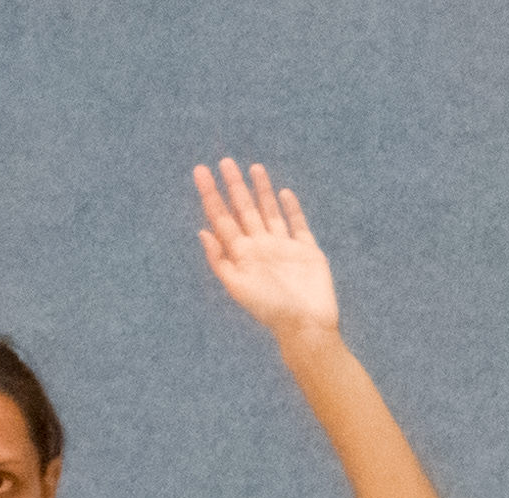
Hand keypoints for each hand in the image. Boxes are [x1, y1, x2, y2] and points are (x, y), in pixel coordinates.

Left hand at [193, 158, 337, 341]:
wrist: (306, 325)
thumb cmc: (270, 310)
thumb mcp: (238, 287)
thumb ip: (220, 260)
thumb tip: (202, 232)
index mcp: (241, 255)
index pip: (221, 219)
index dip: (210, 195)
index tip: (201, 172)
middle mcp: (260, 248)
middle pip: (244, 210)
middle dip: (234, 186)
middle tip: (225, 161)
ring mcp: (283, 248)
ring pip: (269, 212)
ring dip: (261, 190)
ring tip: (253, 167)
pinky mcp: (307, 251)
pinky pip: (297, 225)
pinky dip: (291, 209)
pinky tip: (283, 193)